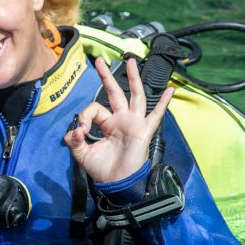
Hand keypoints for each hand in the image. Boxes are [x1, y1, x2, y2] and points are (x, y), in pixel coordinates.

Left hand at [63, 58, 173, 182]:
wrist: (117, 183)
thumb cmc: (102, 169)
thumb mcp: (82, 154)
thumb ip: (74, 140)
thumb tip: (75, 129)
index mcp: (107, 124)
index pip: (95, 109)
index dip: (84, 116)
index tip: (80, 130)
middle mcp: (121, 120)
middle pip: (115, 93)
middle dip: (107, 76)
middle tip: (99, 60)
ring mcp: (134, 123)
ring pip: (135, 96)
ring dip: (133, 79)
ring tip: (131, 62)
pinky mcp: (144, 131)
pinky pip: (155, 115)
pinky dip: (164, 103)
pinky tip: (170, 90)